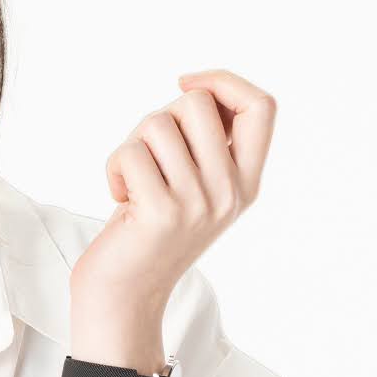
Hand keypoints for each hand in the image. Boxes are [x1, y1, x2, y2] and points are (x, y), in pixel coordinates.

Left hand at [69, 69, 276, 330]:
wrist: (125, 295)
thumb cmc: (149, 229)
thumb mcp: (194, 186)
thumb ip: (207, 144)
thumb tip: (203, 88)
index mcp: (246, 182)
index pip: (263, 107)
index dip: (224, 81)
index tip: (187, 84)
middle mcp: (230, 192)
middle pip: (198, 104)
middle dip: (161, 117)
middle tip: (150, 158)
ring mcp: (199, 203)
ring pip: (157, 123)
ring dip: (132, 145)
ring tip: (135, 181)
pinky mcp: (162, 213)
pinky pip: (129, 153)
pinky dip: (113, 169)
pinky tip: (121, 198)